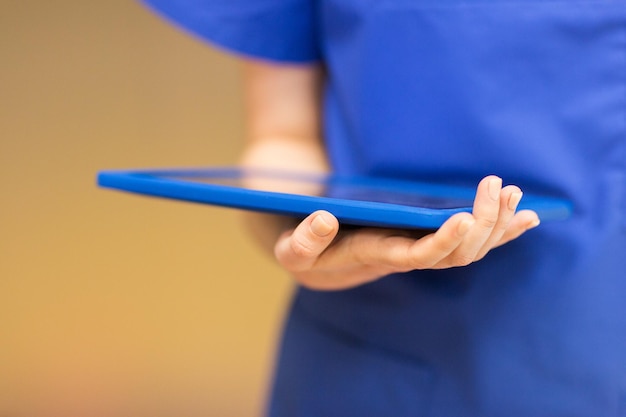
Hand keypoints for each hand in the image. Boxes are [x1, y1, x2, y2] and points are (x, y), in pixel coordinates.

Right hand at [274, 176, 540, 289]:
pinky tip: (528, 216)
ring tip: (514, 192)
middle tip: (495, 184)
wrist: (322, 259)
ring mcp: (422, 249)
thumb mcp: (292, 248)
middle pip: (459, 254)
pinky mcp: (429, 239)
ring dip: (498, 223)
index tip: (463, 218)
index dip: (444, 242)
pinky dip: (502, 230)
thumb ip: (303, 239)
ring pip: (473, 249)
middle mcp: (407, 257)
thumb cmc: (306, 251)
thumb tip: (323, 219)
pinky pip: (473, 240)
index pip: (419, 257)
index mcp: (377, 256)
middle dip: (484, 223)